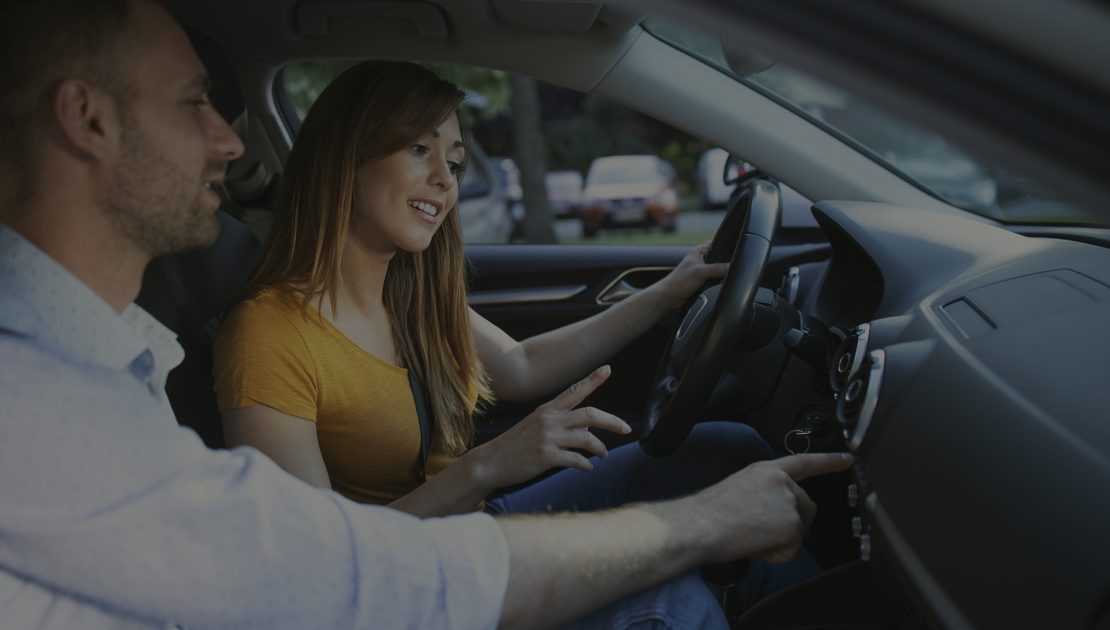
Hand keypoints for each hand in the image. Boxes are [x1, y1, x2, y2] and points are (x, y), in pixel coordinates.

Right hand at [467, 366, 631, 490]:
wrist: (491, 462)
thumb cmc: (516, 445)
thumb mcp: (536, 426)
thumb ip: (561, 423)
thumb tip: (588, 426)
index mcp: (547, 409)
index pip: (574, 390)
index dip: (593, 380)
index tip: (608, 369)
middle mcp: (549, 420)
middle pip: (590, 415)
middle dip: (612, 421)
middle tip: (626, 429)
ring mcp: (547, 437)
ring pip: (587, 439)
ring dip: (600, 449)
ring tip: (604, 455)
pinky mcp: (546, 456)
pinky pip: (576, 460)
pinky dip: (586, 465)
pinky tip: (587, 468)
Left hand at [655, 242, 728, 308]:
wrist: (669, 297)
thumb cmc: (678, 282)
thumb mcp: (700, 272)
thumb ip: (717, 268)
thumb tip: (731, 267)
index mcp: (699, 251)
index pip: (718, 244)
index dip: (727, 248)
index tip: (735, 254)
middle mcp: (701, 259)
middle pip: (721, 259)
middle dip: (724, 265)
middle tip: (725, 270)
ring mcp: (703, 270)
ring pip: (719, 270)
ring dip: (720, 275)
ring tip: (716, 279)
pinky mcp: (703, 280)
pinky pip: (715, 279)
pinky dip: (717, 282)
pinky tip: (715, 285)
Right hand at [695, 453, 853, 563]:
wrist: (701, 524)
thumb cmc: (710, 511)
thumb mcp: (741, 487)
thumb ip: (765, 491)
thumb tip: (772, 512)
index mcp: (768, 470)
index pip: (804, 462)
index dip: (828, 461)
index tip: (847, 459)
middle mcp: (783, 482)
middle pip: (806, 508)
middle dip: (791, 524)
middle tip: (760, 531)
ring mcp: (789, 502)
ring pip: (799, 530)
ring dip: (780, 540)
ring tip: (752, 536)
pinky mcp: (791, 525)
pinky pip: (792, 549)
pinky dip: (776, 554)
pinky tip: (756, 545)